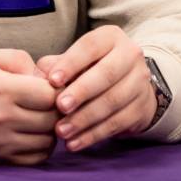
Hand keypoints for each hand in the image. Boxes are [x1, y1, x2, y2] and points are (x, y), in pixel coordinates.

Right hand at [0, 49, 59, 164]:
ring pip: (48, 141)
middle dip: (56, 109)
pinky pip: (36, 158)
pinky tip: (31, 134)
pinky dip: (40, 147)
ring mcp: (0, 143)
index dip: (56, 88)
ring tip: (38, 117)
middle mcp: (2, 119)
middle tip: (47, 102)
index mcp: (0, 90)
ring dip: (49, 129)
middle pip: (52, 119)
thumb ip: (19, 60)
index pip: (49, 94)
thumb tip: (44, 77)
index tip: (48, 85)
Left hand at [35, 26, 155, 152]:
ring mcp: (140, 82)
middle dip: (81, 92)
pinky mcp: (142, 107)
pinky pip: (117, 123)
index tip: (53, 81)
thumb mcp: (75, 60)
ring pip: (113, 101)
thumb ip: (56, 65)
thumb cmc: (91, 69)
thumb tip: (38, 77)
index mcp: (111, 38)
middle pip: (107, 74)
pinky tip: (75, 143)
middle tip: (60, 107)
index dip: (71, 63)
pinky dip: (93, 135)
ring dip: (85, 119)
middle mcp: (131, 55)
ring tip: (62, 131)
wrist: (129, 86)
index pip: (90, 47)